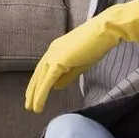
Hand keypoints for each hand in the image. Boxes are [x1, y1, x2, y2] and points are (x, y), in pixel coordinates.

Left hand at [23, 0, 138, 112]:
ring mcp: (55, 54)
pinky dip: (40, 93)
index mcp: (60, 48)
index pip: (46, 68)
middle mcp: (54, 49)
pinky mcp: (60, 60)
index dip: (40, 82)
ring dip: (34, 94)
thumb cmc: (101, 41)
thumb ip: (70, 72)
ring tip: (32, 108)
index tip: (36, 94)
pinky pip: (47, 80)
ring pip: (40, 78)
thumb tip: (58, 84)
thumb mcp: (83, 61)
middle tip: (29, 104)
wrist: (109, 29)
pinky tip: (38, 105)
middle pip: (40, 73)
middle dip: (33, 89)